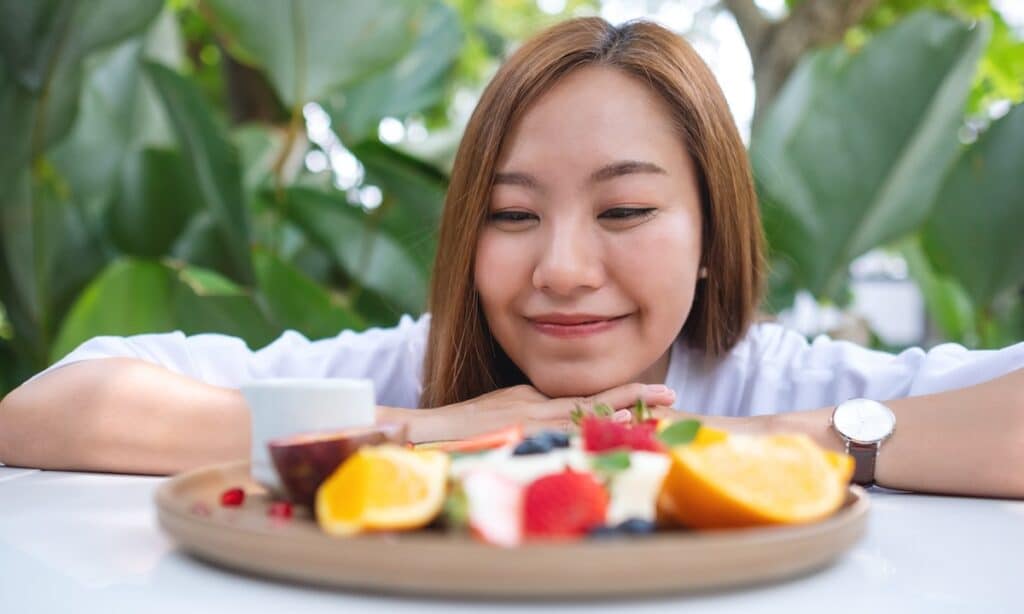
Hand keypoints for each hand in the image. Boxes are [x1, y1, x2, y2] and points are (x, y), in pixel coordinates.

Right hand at [410, 382, 677, 441]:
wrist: (425, 431)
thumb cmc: (462, 426)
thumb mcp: (504, 410)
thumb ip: (534, 413)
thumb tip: (566, 422)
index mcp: (534, 399)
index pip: (587, 396)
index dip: (624, 394)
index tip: (657, 393)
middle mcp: (535, 406)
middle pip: (593, 402)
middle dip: (633, 399)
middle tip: (671, 396)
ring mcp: (527, 421)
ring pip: (582, 415)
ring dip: (620, 414)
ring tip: (656, 411)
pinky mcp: (516, 435)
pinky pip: (559, 436)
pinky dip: (588, 435)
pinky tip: (612, 437)